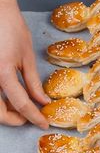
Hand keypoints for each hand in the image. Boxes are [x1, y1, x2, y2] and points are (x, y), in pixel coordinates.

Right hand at [0, 3, 49, 127]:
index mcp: (3, 72)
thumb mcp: (27, 57)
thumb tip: (42, 101)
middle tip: (29, 117)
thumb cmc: (12, 29)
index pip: (22, 104)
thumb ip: (33, 83)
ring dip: (5, 112)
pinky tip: (8, 98)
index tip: (43, 123)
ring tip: (21, 108)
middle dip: (15, 119)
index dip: (34, 117)